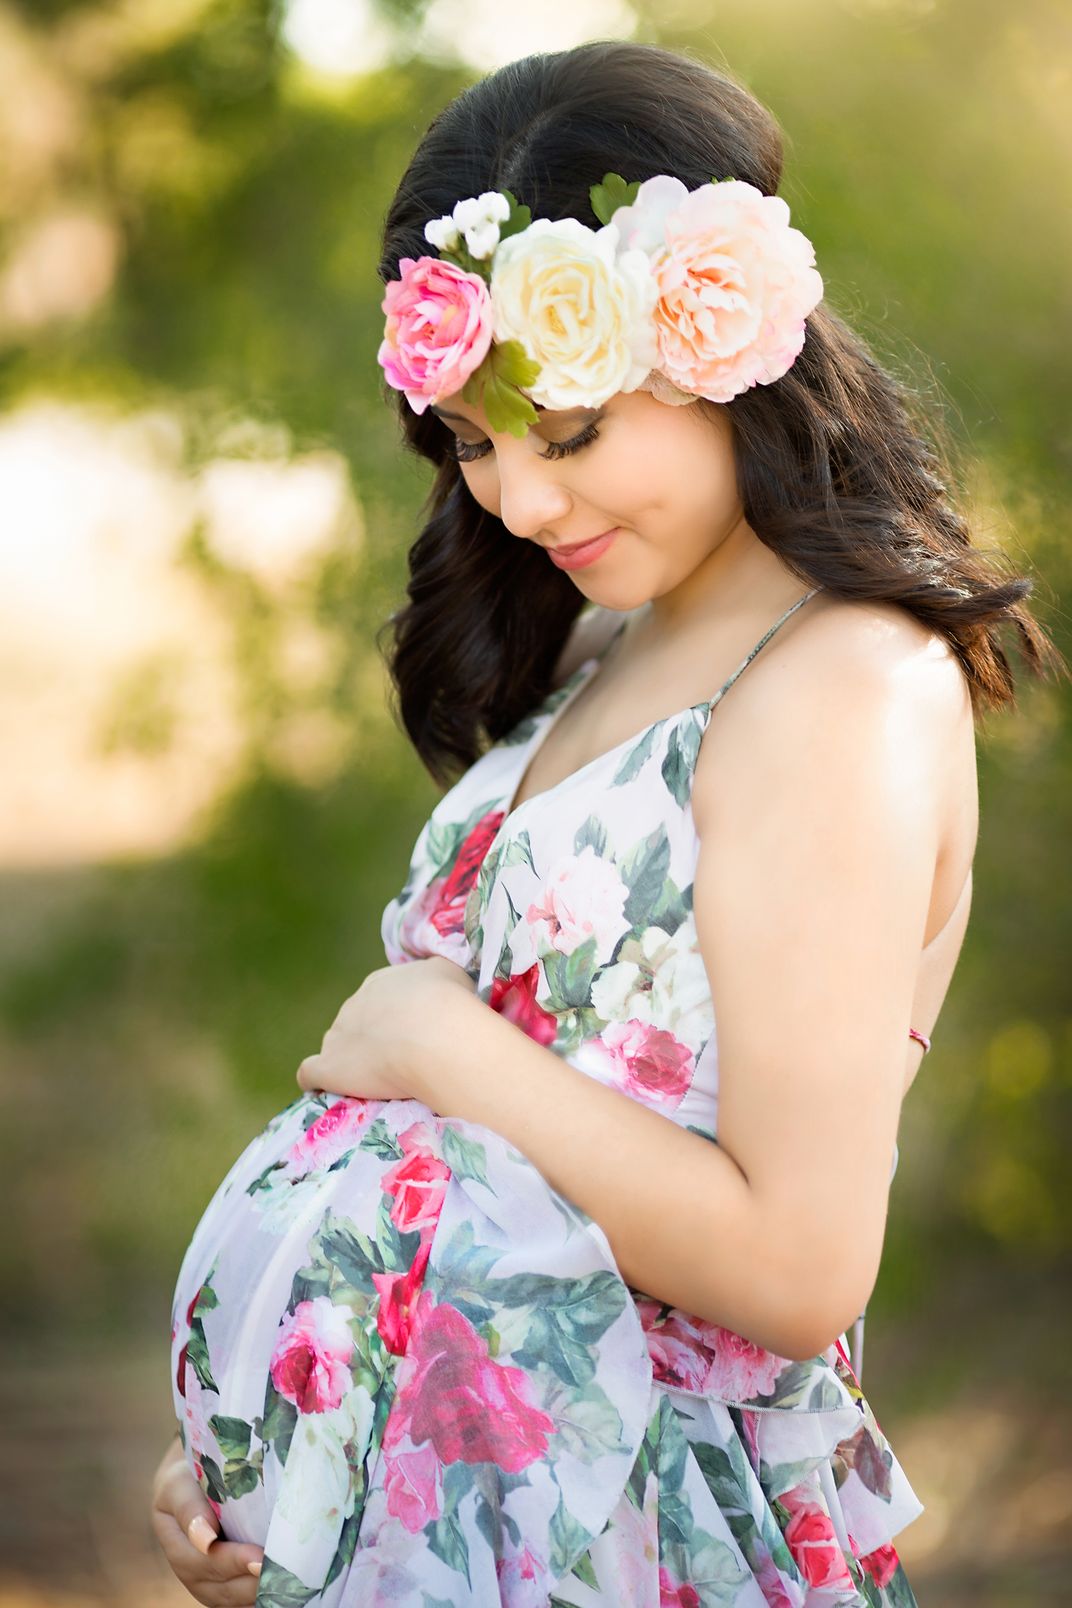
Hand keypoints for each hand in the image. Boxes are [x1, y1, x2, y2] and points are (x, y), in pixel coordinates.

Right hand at [150, 1434, 263, 1604]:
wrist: (199, 1470)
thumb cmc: (192, 1469)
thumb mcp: (181, 1479)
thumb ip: (189, 1507)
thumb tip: (205, 1540)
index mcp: (173, 1538)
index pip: (198, 1560)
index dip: (229, 1562)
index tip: (257, 1559)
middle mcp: (185, 1566)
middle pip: (214, 1585)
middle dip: (247, 1583)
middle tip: (278, 1574)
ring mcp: (203, 1577)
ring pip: (226, 1597)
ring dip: (253, 1594)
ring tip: (282, 1585)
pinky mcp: (221, 1581)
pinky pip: (235, 1598)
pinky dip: (254, 1598)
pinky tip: (276, 1592)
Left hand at [296, 955, 477, 1102]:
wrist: (436, 1034)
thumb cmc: (450, 1004)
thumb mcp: (451, 975)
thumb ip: (435, 978)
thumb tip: (436, 985)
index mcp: (380, 984)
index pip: (378, 1002)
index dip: (393, 1022)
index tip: (412, 1038)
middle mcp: (353, 1005)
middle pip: (356, 1025)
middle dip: (373, 1042)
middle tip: (401, 1063)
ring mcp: (336, 1036)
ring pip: (335, 1048)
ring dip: (348, 1062)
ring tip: (373, 1084)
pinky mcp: (328, 1067)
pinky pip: (310, 1074)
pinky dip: (317, 1082)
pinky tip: (327, 1092)